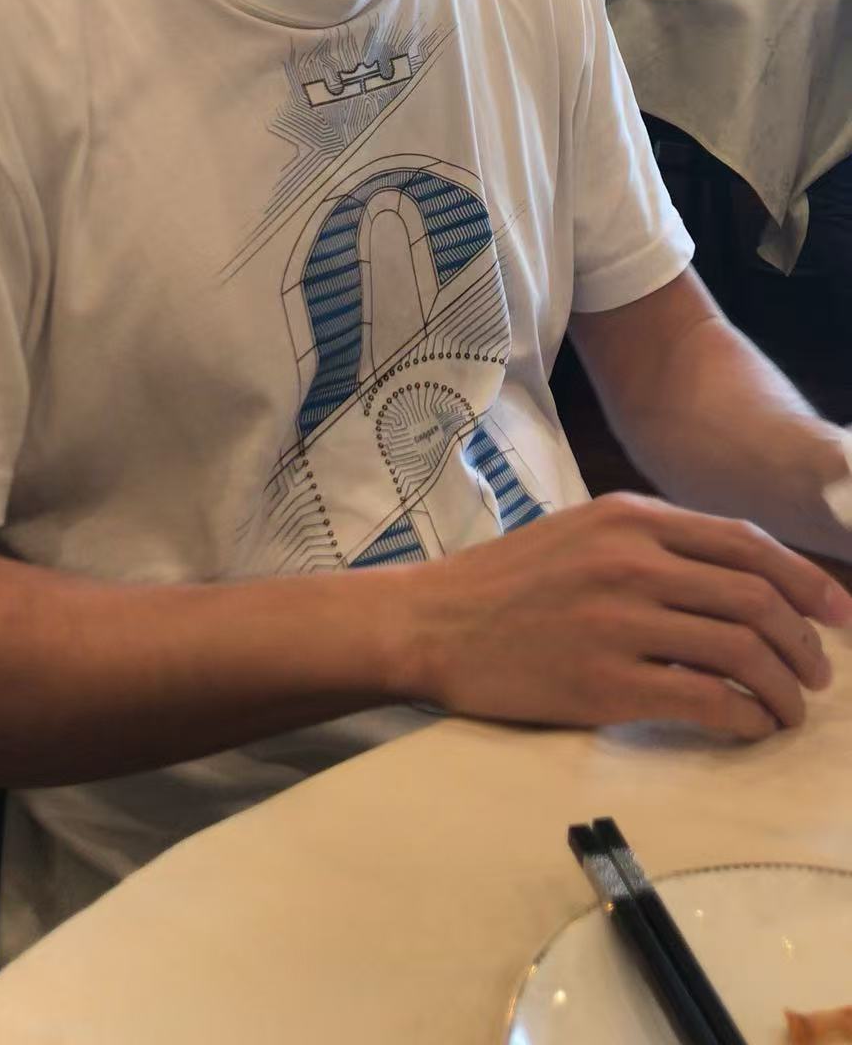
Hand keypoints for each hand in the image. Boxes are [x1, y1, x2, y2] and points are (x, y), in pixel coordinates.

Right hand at [402, 493, 850, 740]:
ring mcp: (618, 621)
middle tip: (816, 674)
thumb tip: (743, 582)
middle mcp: (631, 560)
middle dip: (804, 641)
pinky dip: (744, 717)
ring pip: (740, 650)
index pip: (746, 544)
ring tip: (786, 709)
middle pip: (756, 598)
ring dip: (782, 688)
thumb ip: (655, 545)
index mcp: (630, 517)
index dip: (806, 580)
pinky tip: (748, 727)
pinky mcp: (603, 682)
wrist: (433, 622)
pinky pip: (704, 700)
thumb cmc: (509, 583)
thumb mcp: (584, 534)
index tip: (839, 614)